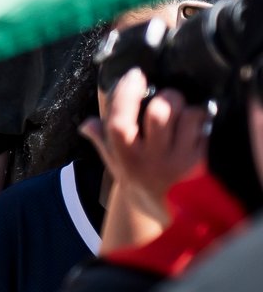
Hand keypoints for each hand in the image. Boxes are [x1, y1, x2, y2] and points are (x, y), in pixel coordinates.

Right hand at [82, 68, 209, 228]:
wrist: (170, 216)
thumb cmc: (140, 181)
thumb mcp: (114, 164)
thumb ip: (101, 141)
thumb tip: (87, 123)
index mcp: (126, 155)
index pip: (120, 121)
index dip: (126, 92)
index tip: (135, 74)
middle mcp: (152, 159)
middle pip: (160, 113)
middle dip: (165, 95)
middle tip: (166, 94)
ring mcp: (180, 161)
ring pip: (188, 117)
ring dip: (187, 107)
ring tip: (183, 110)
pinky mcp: (203, 163)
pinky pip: (205, 130)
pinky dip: (202, 122)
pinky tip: (196, 124)